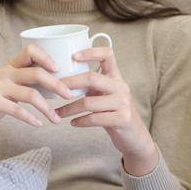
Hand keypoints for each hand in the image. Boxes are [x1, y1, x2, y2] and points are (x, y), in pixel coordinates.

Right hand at [0, 42, 81, 141]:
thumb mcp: (12, 88)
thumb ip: (29, 82)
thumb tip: (61, 84)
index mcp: (10, 66)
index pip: (30, 50)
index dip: (47, 57)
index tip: (60, 69)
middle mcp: (4, 73)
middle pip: (36, 73)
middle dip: (57, 84)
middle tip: (70, 95)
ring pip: (30, 94)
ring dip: (47, 108)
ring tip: (56, 120)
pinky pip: (17, 109)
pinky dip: (30, 118)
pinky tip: (39, 124)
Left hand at [53, 45, 156, 169]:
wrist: (136, 136)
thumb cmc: (115, 114)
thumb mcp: (107, 95)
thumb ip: (92, 86)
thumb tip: (62, 80)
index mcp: (116, 77)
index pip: (108, 55)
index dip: (91, 52)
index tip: (73, 56)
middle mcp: (121, 87)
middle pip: (92, 78)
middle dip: (69, 83)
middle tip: (54, 89)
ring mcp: (123, 103)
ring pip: (89, 102)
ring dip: (69, 108)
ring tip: (58, 112)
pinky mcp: (123, 119)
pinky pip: (94, 118)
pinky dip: (80, 121)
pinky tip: (73, 123)